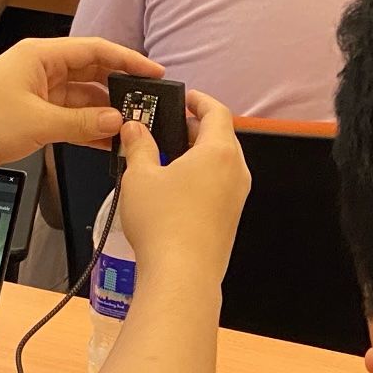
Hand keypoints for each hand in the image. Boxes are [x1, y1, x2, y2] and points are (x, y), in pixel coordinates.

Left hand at [0, 35, 169, 175]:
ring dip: (106, 113)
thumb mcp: (37, 122)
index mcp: (42, 57)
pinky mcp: (32, 116)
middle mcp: (42, 70)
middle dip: (121, 88)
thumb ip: (82, 123)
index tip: (155, 73)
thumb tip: (118, 121)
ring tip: (134, 128)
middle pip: (93, 73)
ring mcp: (38, 94)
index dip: (129, 60)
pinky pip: (70, 119)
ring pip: (83, 99)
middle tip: (150, 106)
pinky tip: (108, 142)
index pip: (97, 50)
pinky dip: (88, 129)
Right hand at [111, 86, 249, 272]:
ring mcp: (237, 198)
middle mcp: (237, 173)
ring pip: (220, 164)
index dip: (199, 100)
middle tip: (167, 126)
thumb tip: (135, 128)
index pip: (217, 112)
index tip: (184, 98)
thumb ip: (139, 146)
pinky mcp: (230, 219)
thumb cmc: (163, 223)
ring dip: (196, 155)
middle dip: (194, 128)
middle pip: (221, 137)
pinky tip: (173, 186)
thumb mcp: (140, 176)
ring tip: (164, 156)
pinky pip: (219, 187)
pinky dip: (200, 177)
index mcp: (221, 152)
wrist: (183, 275)